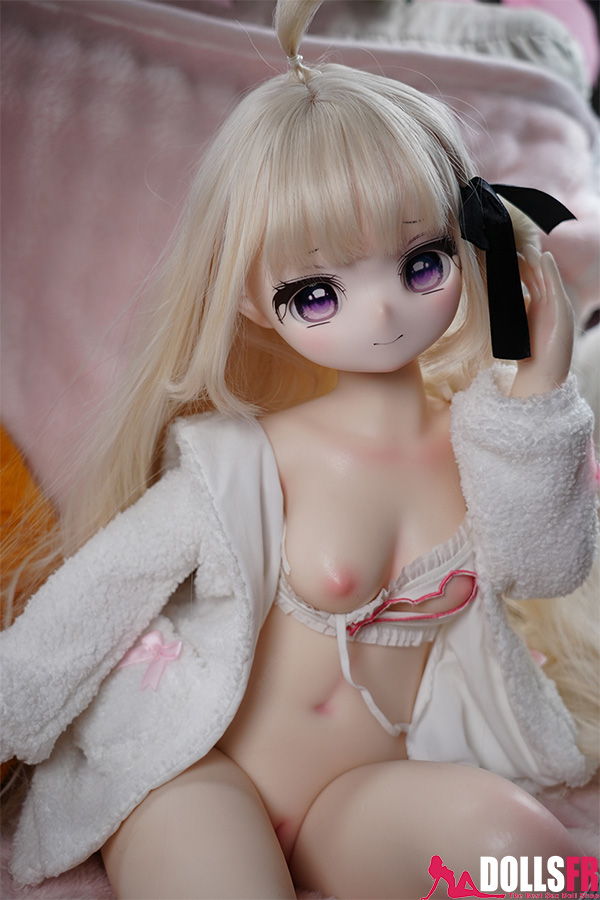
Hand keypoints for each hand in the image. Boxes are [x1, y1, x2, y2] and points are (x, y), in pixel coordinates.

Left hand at [510, 245, 573, 397]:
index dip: (518, 265)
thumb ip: (507, 310)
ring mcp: (555, 305)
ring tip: (526, 246)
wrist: (541, 374)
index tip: (503, 251)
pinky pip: (555, 287)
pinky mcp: (562, 310)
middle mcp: (546, 302)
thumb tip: (492, 295)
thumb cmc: (526, 353)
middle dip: (526, 259)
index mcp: (534, 304)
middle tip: (512, 243)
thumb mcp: (511, 327)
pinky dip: (550, 271)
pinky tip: (544, 258)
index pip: (527, 278)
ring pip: (546, 277)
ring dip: (537, 260)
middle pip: (536, 274)